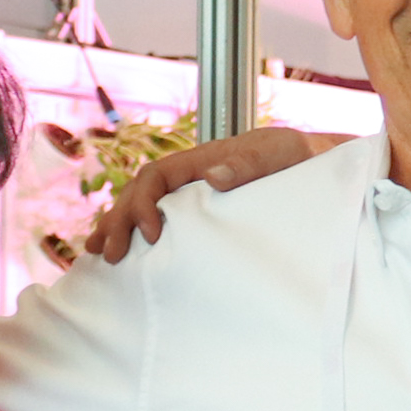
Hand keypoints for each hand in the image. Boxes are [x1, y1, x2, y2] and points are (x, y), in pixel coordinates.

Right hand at [85, 125, 332, 261]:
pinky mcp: (201, 216)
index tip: (151, 234)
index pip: (156, 178)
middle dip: (118, 221)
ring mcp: (192, 196)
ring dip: (117, 228)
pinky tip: (123, 255)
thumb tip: (212, 177)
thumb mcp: (277, 155)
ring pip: (142, 208)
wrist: (314, 166)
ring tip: (96, 253)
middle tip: (107, 253)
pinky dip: (136, 236)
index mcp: (200, 160)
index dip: (144, 203)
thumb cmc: (297, 160)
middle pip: (139, 194)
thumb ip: (247, 164)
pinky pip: (160, 222)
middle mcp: (189, 177)